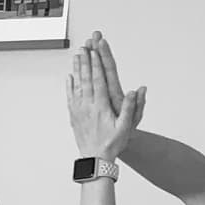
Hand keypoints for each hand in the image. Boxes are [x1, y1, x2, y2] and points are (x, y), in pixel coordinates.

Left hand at [67, 42, 143, 160]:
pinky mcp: (74, 115)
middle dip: (86, 60)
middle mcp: (88, 106)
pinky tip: (70, 76)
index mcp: (101, 106)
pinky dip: (70, 85)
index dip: (97, 64)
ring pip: (77, 85)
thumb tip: (135, 91)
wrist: (95, 159)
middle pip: (86, 78)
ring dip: (77, 69)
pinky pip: (71, 97)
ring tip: (77, 55)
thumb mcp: (126, 127)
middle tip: (85, 46)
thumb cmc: (113, 143)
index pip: (99, 80)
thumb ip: (130, 108)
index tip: (96, 51)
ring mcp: (79, 110)